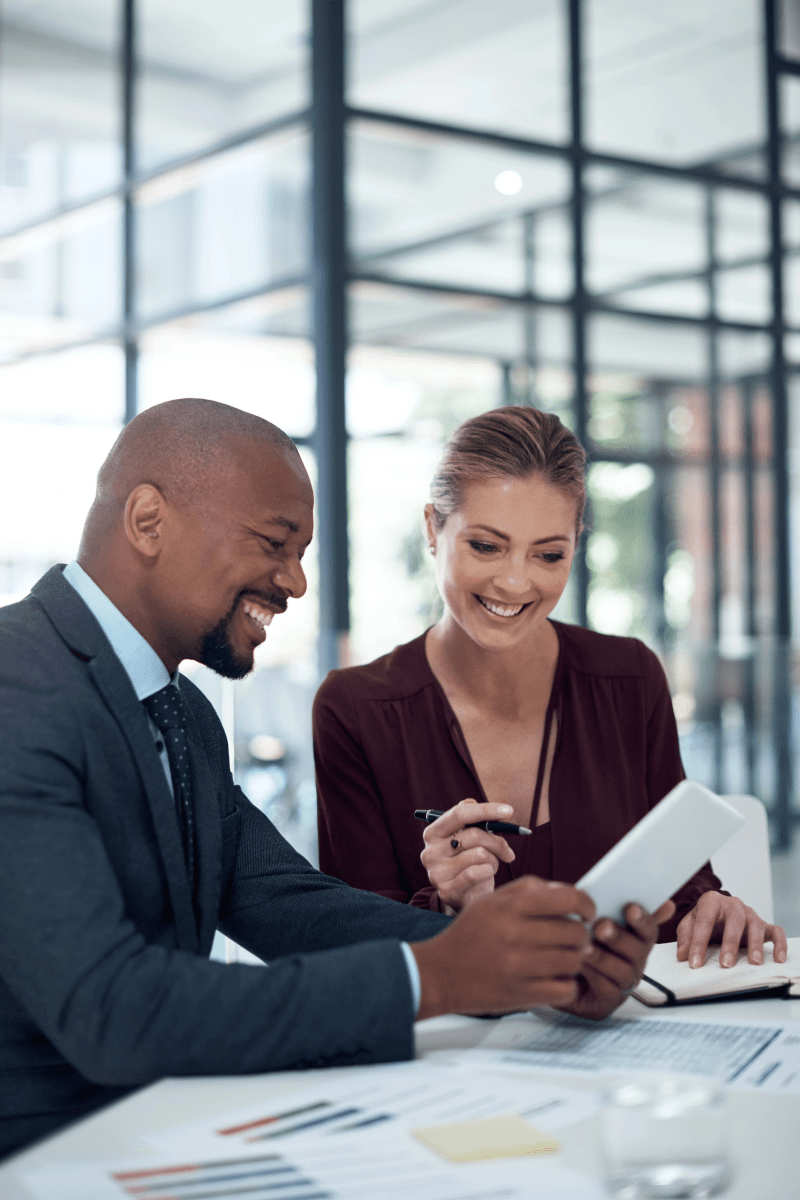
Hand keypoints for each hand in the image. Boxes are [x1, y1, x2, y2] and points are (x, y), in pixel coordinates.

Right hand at [410, 875, 595, 1018]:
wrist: (440, 973)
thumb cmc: (469, 934)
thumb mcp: (492, 900)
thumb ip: (530, 889)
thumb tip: (568, 890)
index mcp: (510, 907)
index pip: (568, 899)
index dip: (587, 905)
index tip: (588, 912)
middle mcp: (515, 935)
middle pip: (576, 932)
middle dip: (582, 935)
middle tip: (574, 939)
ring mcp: (519, 967)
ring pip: (574, 961)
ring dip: (575, 960)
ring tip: (563, 958)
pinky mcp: (522, 994)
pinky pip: (566, 989)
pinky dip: (567, 985)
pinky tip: (556, 978)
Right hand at [420, 798, 516, 912]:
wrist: (465, 898)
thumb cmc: (470, 862)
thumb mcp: (468, 839)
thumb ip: (472, 820)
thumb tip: (476, 803)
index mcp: (433, 833)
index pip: (460, 813)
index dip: (486, 809)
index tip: (509, 811)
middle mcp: (429, 851)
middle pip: (474, 834)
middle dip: (497, 841)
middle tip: (508, 851)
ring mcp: (436, 872)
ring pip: (480, 855)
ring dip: (493, 860)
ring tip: (489, 866)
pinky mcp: (446, 891)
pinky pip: (479, 873)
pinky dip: (489, 872)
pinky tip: (486, 876)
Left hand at [556, 900, 675, 1020]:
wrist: (543, 972)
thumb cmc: (569, 940)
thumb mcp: (585, 917)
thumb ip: (609, 904)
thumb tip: (661, 901)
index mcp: (632, 939)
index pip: (648, 929)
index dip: (643, 919)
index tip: (630, 908)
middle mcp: (633, 963)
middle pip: (639, 951)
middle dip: (620, 937)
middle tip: (601, 927)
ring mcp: (622, 985)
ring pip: (625, 972)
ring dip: (604, 957)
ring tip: (585, 947)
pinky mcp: (607, 1004)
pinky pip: (609, 991)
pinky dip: (594, 977)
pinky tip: (579, 965)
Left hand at [676, 893, 787, 968]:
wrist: (718, 909)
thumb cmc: (705, 918)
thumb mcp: (689, 924)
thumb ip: (685, 937)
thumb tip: (683, 955)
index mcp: (712, 901)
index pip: (704, 921)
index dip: (698, 943)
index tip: (695, 962)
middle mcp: (733, 905)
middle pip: (734, 920)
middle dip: (730, 943)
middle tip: (726, 964)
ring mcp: (750, 914)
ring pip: (756, 925)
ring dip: (755, 944)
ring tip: (754, 962)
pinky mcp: (763, 924)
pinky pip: (776, 931)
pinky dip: (780, 944)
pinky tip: (778, 959)